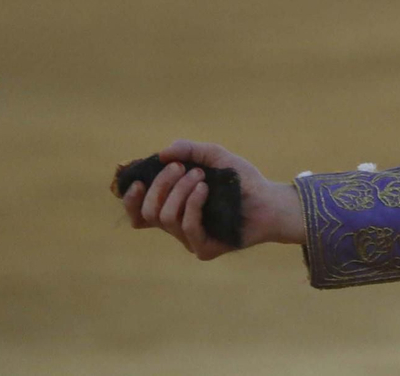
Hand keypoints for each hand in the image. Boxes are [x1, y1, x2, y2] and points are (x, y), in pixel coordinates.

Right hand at [121, 139, 304, 259]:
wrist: (270, 199)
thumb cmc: (241, 180)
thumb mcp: (214, 156)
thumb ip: (189, 150)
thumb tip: (162, 153)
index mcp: (173, 208)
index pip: (139, 214)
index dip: (130, 200)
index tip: (139, 181)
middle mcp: (177, 226)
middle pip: (148, 212)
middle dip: (161, 185)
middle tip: (183, 168)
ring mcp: (190, 240)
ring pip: (166, 218)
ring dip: (180, 191)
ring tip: (201, 176)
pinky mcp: (205, 249)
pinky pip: (187, 227)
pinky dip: (193, 204)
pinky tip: (205, 189)